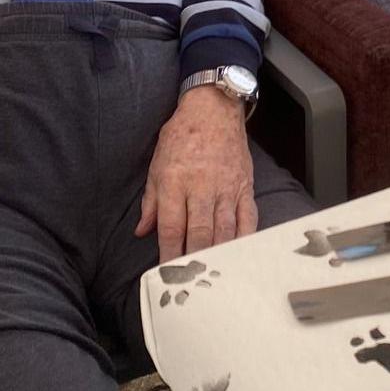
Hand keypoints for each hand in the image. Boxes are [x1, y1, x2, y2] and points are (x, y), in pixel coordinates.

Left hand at [137, 87, 255, 259]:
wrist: (213, 109)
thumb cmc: (182, 135)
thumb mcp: (157, 164)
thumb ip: (151, 201)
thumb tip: (142, 230)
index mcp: (175, 182)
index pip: (172, 228)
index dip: (169, 254)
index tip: (166, 273)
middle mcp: (201, 187)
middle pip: (199, 234)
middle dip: (193, 261)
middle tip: (189, 281)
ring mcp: (226, 188)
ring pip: (223, 230)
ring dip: (217, 255)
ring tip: (211, 274)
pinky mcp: (244, 186)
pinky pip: (247, 218)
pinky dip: (243, 239)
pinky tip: (238, 254)